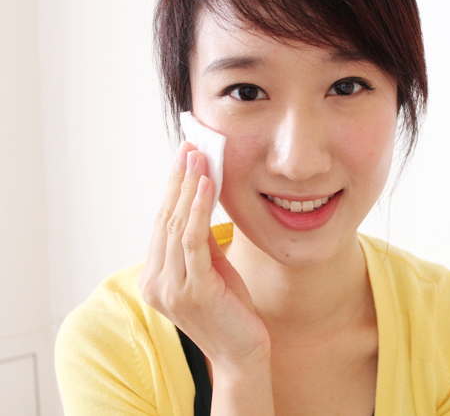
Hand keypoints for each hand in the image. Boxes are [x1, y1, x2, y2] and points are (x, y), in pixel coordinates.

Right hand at [138, 142, 270, 371]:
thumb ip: (201, 243)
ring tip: (198, 158)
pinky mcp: (193, 291)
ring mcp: (170, 289)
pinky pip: (193, 241)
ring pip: (176, 226)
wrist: (243, 354)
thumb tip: (201, 204)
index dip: (173, 188)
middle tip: (189, 148)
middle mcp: (155, 283)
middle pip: (164, 219)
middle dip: (178, 180)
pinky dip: (199, 209)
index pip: (161, 223)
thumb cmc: (230, 311)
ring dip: (189, 188)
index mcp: (154, 277)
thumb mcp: (212, 270)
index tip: (183, 158)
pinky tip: (208, 186)